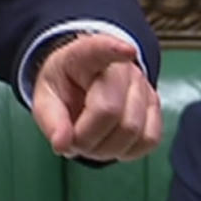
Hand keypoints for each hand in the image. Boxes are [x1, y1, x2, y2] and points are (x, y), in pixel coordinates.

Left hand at [31, 34, 161, 161]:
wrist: (83, 86)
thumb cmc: (65, 89)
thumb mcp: (45, 99)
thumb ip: (51, 120)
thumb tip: (63, 144)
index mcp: (85, 56)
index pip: (100, 49)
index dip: (114, 50)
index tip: (126, 50)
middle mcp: (120, 67)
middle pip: (110, 110)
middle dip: (87, 138)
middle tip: (73, 141)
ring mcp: (142, 85)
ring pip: (132, 130)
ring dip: (106, 148)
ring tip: (90, 142)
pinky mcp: (154, 106)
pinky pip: (149, 139)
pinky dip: (127, 151)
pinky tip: (110, 143)